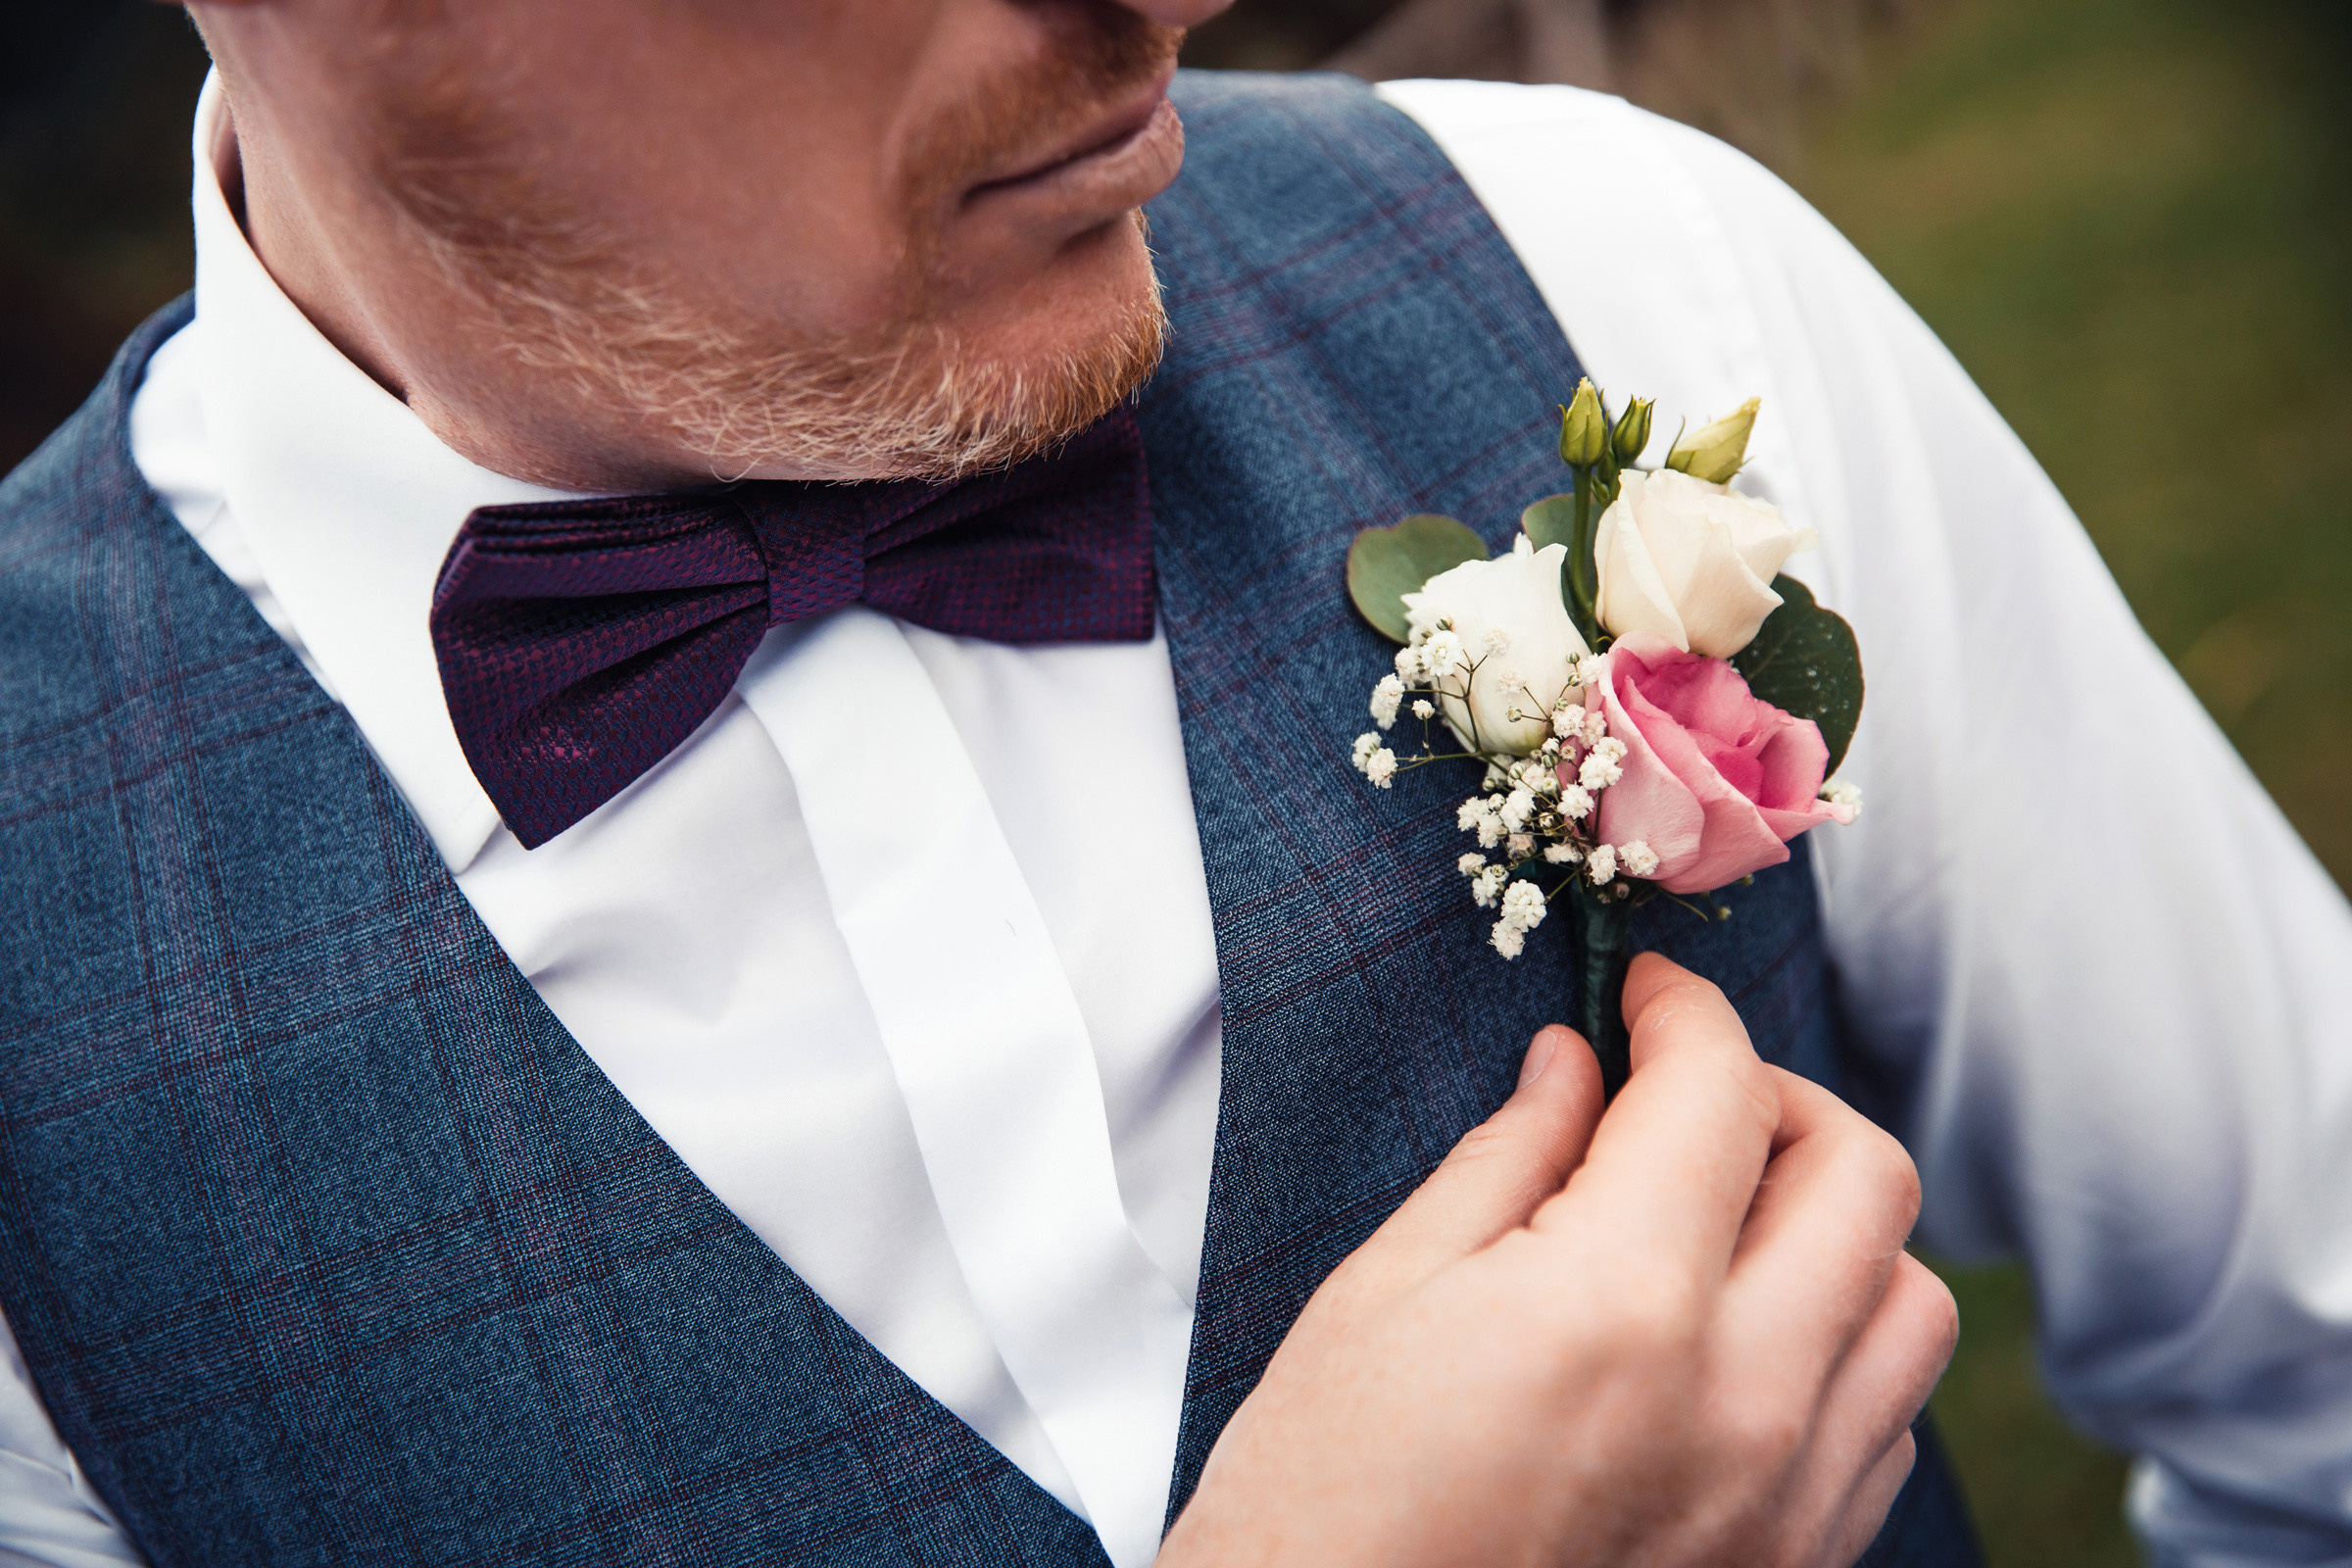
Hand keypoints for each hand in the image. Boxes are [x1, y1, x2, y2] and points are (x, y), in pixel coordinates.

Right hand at [1158, 953, 1956, 1567]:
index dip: (1682, 1011)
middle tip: (1687, 1095)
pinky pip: (1885, 1421)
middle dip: (1779, 1098)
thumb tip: (1576, 1065)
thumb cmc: (1322, 1501)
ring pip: (1910, 1300)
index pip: (1720, 1092)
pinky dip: (1839, 1345)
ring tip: (1725, 1223)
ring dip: (1835, 1228)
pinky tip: (1736, 1340)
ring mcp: (1785, 1501)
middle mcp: (1741, 1400)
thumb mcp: (1384, 1294)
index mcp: (1621, 1305)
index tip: (1644, 995)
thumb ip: (1507, 1161)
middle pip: (1863, 1176)